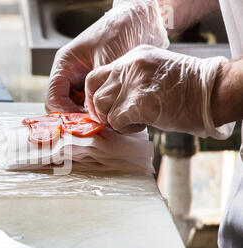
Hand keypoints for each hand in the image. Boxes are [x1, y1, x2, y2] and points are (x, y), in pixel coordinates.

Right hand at [45, 0, 168, 112]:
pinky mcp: (96, 84)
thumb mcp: (107, 61)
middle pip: (63, 106)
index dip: (65, 113)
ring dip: (89, 116)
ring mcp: (83, 80)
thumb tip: (96, 115)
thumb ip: (99, 89)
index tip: (84, 121)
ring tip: (106, 120)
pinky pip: (92, 103)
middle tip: (96, 124)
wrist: (141, 20)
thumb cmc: (120, 31)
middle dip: (77, 117)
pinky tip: (112, 114)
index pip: (53, 98)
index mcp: (64, 65)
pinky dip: (99, 111)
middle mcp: (70, 74)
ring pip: (77, 107)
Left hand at [85, 45, 232, 138]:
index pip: (96, 76)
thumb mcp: (153, 73)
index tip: (102, 108)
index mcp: (133, 57)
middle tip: (114, 119)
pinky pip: (116, 121)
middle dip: (100, 110)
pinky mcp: (140, 102)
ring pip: (103, 107)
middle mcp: (130, 66)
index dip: (94, 96)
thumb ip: (130, 82)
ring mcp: (135, 83)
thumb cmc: (187, 88)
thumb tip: (110, 103)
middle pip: (94, 90)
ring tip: (134, 120)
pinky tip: (141, 125)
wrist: (213, 92)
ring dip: (114, 120)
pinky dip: (125, 129)